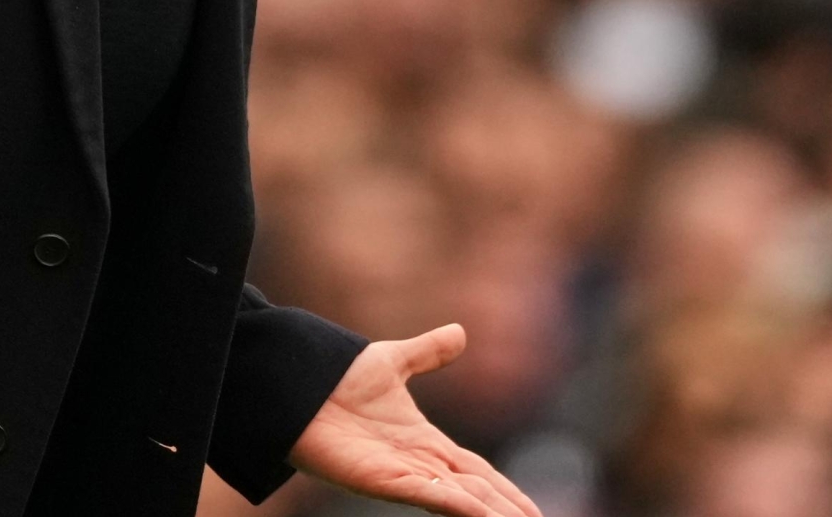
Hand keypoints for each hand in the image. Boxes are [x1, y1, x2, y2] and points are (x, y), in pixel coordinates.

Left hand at [286, 323, 542, 516]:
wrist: (297, 383)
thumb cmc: (336, 378)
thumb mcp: (393, 362)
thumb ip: (427, 353)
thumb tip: (460, 332)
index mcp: (425, 443)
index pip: (477, 472)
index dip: (506, 490)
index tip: (533, 510)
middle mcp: (419, 464)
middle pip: (477, 491)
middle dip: (509, 510)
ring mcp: (402, 474)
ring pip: (461, 499)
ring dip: (493, 513)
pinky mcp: (382, 479)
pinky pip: (429, 495)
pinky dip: (458, 505)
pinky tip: (482, 512)